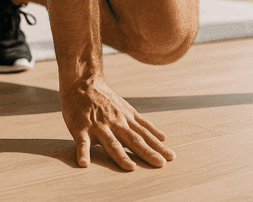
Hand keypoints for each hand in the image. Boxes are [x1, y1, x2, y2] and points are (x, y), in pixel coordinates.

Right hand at [61, 75, 175, 170]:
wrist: (82, 83)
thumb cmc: (106, 99)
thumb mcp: (127, 109)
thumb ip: (143, 124)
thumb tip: (163, 137)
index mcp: (127, 120)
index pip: (146, 135)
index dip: (158, 146)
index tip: (171, 157)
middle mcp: (116, 123)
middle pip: (134, 140)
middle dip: (148, 152)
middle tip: (160, 164)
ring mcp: (99, 126)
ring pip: (111, 143)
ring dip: (121, 156)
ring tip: (131, 168)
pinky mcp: (81, 128)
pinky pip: (82, 143)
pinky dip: (83, 153)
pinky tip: (84, 164)